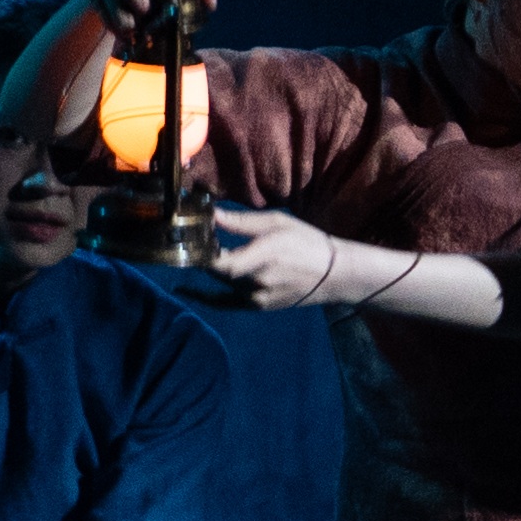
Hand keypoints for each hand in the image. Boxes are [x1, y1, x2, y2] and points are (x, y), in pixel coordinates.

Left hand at [196, 204, 364, 313]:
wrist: (334, 274)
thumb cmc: (307, 241)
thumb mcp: (277, 223)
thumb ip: (241, 222)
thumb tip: (212, 214)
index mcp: (264, 255)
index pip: (220, 262)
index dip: (201, 251)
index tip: (189, 235)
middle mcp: (258, 280)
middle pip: (218, 271)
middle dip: (204, 255)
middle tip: (192, 239)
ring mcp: (258, 297)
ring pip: (223, 283)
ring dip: (212, 268)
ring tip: (201, 251)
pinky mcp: (259, 306)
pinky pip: (227, 303)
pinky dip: (207, 296)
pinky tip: (186, 291)